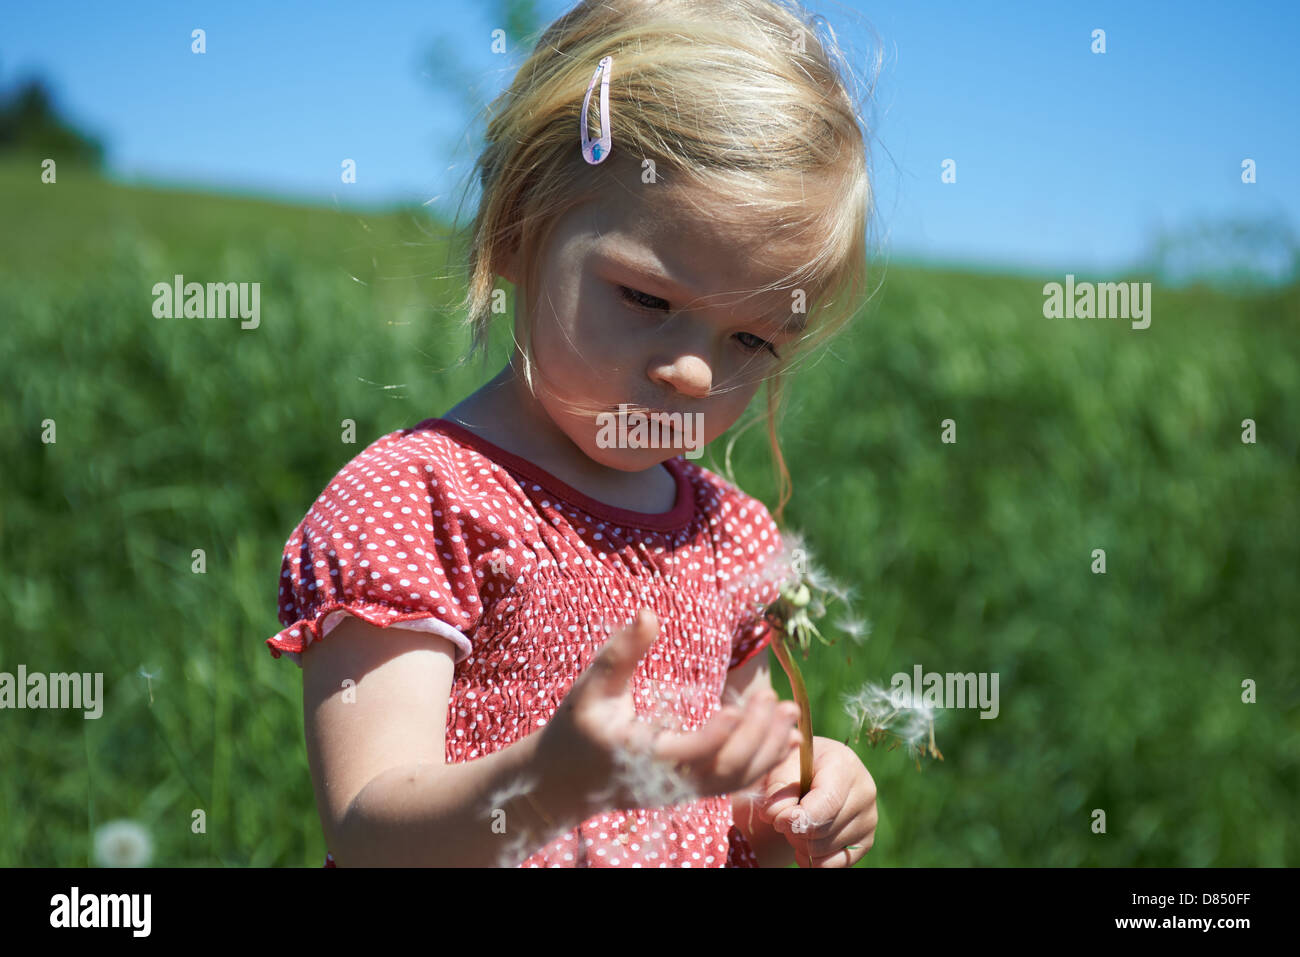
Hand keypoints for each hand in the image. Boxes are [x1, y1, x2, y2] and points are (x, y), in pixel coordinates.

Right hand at [537, 608, 802, 814]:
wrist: (565, 781)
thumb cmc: (576, 729)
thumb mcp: (591, 688)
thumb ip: (621, 652)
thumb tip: (648, 612)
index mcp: (642, 757)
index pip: (689, 755)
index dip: (717, 736)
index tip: (738, 705)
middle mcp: (668, 781)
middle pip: (724, 771)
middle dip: (756, 737)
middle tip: (775, 699)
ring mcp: (682, 790)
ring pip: (735, 781)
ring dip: (768, 749)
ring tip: (790, 713)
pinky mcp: (691, 790)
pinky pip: (735, 783)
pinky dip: (764, 763)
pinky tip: (786, 739)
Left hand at [759, 736, 876, 867]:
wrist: (815, 773)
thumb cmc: (796, 766)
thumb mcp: (782, 765)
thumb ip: (777, 788)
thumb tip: (777, 815)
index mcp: (845, 766)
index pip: (827, 803)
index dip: (798, 818)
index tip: (776, 819)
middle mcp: (864, 792)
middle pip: (823, 830)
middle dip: (794, 830)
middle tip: (783, 817)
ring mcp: (868, 819)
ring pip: (825, 849)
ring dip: (800, 843)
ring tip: (796, 823)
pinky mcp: (865, 841)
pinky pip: (836, 865)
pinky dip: (813, 861)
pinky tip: (802, 845)